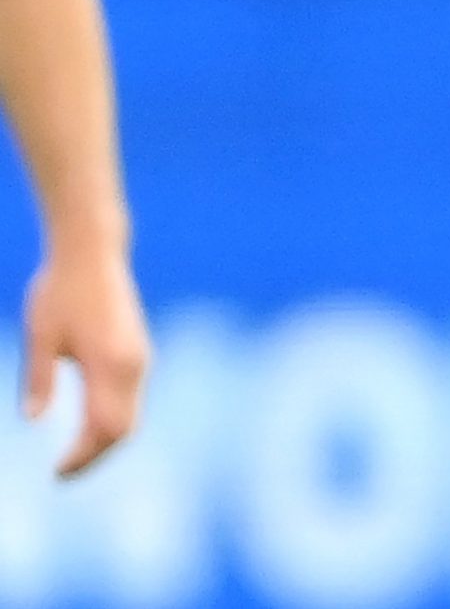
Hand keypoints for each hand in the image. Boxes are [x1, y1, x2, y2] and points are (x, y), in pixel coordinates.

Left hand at [21, 244, 148, 476]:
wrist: (93, 251)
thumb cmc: (61, 290)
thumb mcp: (41, 335)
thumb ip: (39, 379)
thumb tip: (32, 419)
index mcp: (110, 364)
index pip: (104, 428)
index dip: (82, 457)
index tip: (56, 474)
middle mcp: (134, 365)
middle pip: (124, 428)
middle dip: (95, 455)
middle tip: (63, 472)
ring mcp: (141, 357)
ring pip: (132, 415)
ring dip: (105, 439)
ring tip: (74, 454)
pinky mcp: (139, 351)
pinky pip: (132, 398)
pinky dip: (113, 419)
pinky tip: (89, 424)